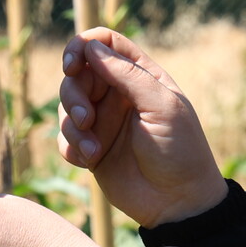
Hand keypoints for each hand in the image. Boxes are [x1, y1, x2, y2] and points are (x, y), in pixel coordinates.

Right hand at [59, 28, 228, 227]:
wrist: (178, 203)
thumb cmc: (180, 150)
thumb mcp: (162, 107)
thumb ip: (127, 74)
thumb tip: (91, 46)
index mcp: (141, 76)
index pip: (105, 43)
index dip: (83, 46)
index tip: (72, 64)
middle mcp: (119, 94)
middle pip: (78, 74)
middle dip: (74, 94)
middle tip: (86, 118)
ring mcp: (103, 121)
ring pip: (66, 105)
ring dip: (72, 125)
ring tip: (93, 149)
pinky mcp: (91, 148)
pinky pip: (65, 137)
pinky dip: (71, 146)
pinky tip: (90, 161)